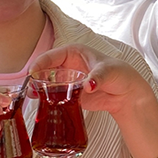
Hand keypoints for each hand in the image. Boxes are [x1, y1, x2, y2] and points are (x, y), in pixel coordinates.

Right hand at [31, 44, 157, 119]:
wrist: (126, 94)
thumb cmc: (119, 75)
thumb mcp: (109, 72)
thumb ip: (98, 77)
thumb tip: (88, 85)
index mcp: (74, 52)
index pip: (52, 55)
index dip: (40, 63)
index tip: (32, 72)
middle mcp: (67, 65)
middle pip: (45, 69)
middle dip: (36, 77)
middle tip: (30, 88)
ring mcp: (66, 80)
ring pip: (47, 83)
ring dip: (39, 89)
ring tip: (33, 96)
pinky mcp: (68, 95)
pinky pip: (54, 96)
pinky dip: (46, 99)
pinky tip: (41, 104)